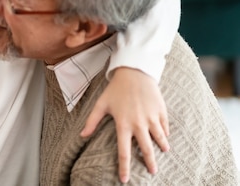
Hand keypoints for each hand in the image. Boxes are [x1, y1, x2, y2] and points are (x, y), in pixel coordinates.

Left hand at [81, 67, 169, 183]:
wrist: (134, 72)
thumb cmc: (115, 89)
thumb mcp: (101, 104)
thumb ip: (92, 121)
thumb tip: (82, 136)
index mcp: (123, 124)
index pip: (124, 151)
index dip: (124, 167)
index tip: (125, 180)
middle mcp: (139, 124)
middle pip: (147, 150)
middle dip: (150, 163)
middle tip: (152, 172)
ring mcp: (152, 118)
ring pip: (160, 139)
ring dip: (161, 148)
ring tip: (163, 153)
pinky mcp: (161, 111)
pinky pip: (165, 127)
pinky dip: (165, 133)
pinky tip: (164, 137)